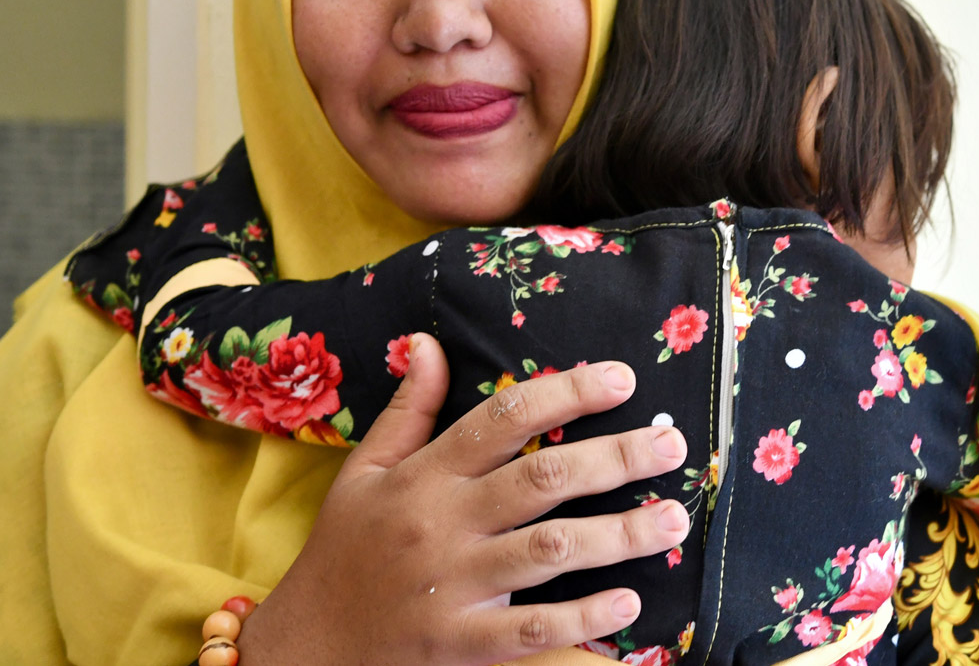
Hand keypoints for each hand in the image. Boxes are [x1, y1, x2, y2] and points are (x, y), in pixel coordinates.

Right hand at [238, 333, 689, 665]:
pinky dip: (583, 617)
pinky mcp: (461, 644)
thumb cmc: (343, 549)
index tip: (621, 378)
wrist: (304, 646)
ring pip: (549, 551)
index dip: (565, 392)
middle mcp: (442, 523)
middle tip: (672, 443)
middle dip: (614, 457)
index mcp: (425, 475)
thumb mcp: (365, 470)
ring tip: (674, 518)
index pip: (503, 418)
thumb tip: (429, 343)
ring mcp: (453, 585)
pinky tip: (629, 601)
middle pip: (540, 479)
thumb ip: (408, 409)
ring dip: (620, 534)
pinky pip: (532, 629)